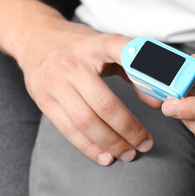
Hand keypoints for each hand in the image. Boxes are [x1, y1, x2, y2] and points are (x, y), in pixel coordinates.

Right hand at [20, 21, 159, 165]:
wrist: (35, 39)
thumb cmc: (77, 45)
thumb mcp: (105, 46)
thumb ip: (132, 69)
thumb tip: (155, 101)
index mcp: (94, 45)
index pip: (120, 50)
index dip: (140, 66)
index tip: (159, 92)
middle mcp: (73, 64)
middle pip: (105, 104)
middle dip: (129, 129)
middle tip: (145, 144)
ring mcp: (55, 83)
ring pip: (86, 122)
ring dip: (111, 143)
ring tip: (128, 154)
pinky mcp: (44, 100)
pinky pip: (68, 130)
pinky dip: (89, 147)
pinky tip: (105, 156)